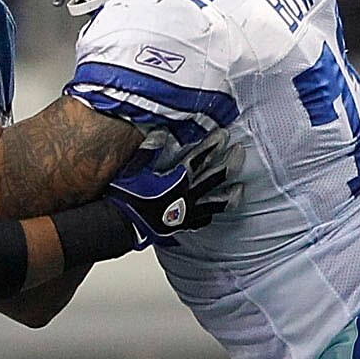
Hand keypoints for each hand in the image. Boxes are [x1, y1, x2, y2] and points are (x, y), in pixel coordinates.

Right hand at [105, 130, 238, 243]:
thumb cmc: (125, 198)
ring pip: (216, 203)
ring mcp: (186, 213)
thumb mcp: (134, 170)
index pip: (199, 158)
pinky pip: (203, 220)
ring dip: (230, 194)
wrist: (119, 225)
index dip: (212, 145)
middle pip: (214, 178)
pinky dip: (211, 213)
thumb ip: (149, 151)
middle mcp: (186, 197)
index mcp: (177, 180)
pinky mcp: (181, 225)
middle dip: (229, 163)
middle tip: (240, 152)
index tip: (223, 135)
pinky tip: (214, 210)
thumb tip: (162, 132)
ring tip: (240, 188)